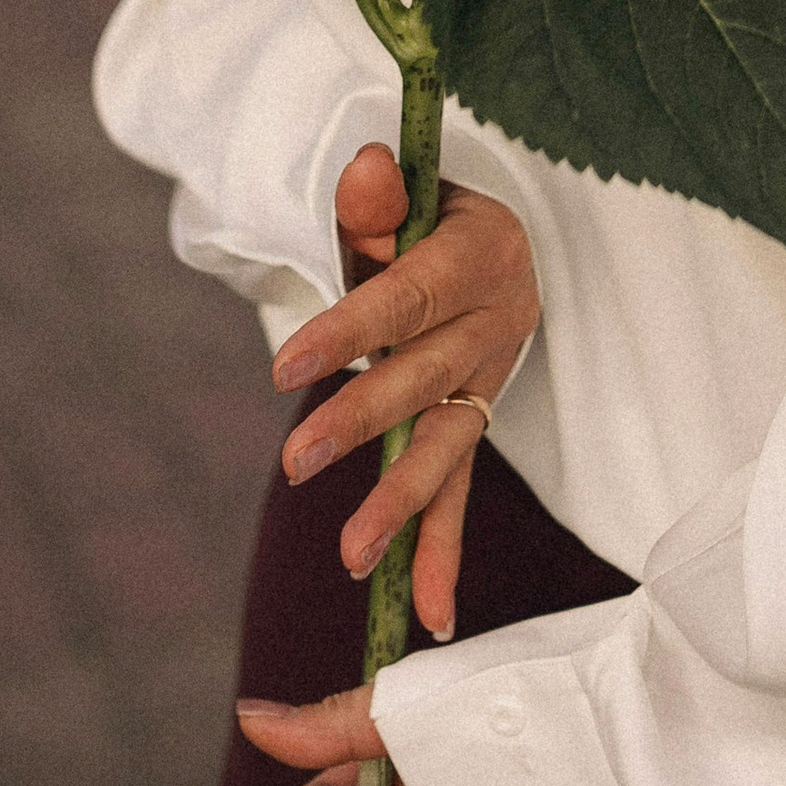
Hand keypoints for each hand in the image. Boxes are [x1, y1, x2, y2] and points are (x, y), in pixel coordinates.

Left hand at [270, 150, 538, 637]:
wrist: (484, 236)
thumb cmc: (422, 215)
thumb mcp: (403, 196)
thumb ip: (378, 199)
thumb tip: (363, 171)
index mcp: (481, 256)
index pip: (409, 299)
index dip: (350, 331)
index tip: (287, 366)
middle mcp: (497, 323)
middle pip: (426, 380)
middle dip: (364, 423)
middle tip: (297, 462)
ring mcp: (490, 380)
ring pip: (446, 446)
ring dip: (403, 504)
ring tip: (355, 557)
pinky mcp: (474, 421)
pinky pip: (459, 488)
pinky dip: (444, 551)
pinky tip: (432, 614)